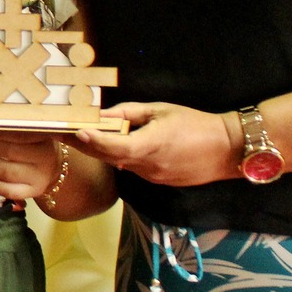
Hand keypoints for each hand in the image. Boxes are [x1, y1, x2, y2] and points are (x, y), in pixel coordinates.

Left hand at [0, 131, 61, 200]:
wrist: (53, 170)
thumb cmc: (37, 146)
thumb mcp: (34, 133)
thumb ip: (15, 128)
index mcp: (45, 140)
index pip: (18, 135)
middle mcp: (44, 160)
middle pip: (10, 152)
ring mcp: (39, 179)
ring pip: (6, 172)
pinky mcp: (31, 193)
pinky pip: (7, 190)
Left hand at [71, 103, 236, 186]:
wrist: (227, 149)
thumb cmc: (195, 124)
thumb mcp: (161, 111)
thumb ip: (130, 113)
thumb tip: (104, 114)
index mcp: (150, 146)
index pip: (113, 146)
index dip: (93, 140)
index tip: (75, 131)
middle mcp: (148, 166)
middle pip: (110, 158)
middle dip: (87, 145)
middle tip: (65, 133)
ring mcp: (153, 177)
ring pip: (120, 164)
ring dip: (103, 151)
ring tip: (84, 137)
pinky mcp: (159, 181)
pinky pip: (134, 168)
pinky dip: (121, 158)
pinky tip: (113, 147)